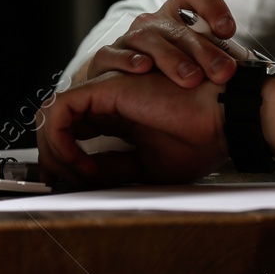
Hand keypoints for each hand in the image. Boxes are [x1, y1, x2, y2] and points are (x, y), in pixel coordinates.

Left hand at [36, 70, 226, 187]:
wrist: (224, 119)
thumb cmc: (201, 137)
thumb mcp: (147, 165)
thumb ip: (113, 167)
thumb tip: (81, 178)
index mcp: (119, 114)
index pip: (72, 131)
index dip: (60, 158)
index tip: (66, 185)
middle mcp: (108, 99)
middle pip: (56, 122)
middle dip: (51, 157)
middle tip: (62, 183)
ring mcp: (106, 90)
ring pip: (52, 114)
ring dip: (53, 149)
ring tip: (76, 174)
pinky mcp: (106, 88)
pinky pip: (60, 109)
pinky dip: (59, 139)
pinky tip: (81, 162)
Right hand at [69, 0, 239, 88]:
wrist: (127, 92)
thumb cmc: (171, 75)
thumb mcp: (198, 62)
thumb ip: (220, 59)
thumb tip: (254, 73)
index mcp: (179, 14)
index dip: (212, 4)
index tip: (227, 31)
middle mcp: (155, 21)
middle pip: (180, 26)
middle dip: (204, 50)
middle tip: (223, 72)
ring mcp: (130, 37)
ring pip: (150, 39)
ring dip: (173, 59)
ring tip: (190, 78)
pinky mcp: (107, 57)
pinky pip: (113, 54)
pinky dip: (128, 60)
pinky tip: (143, 68)